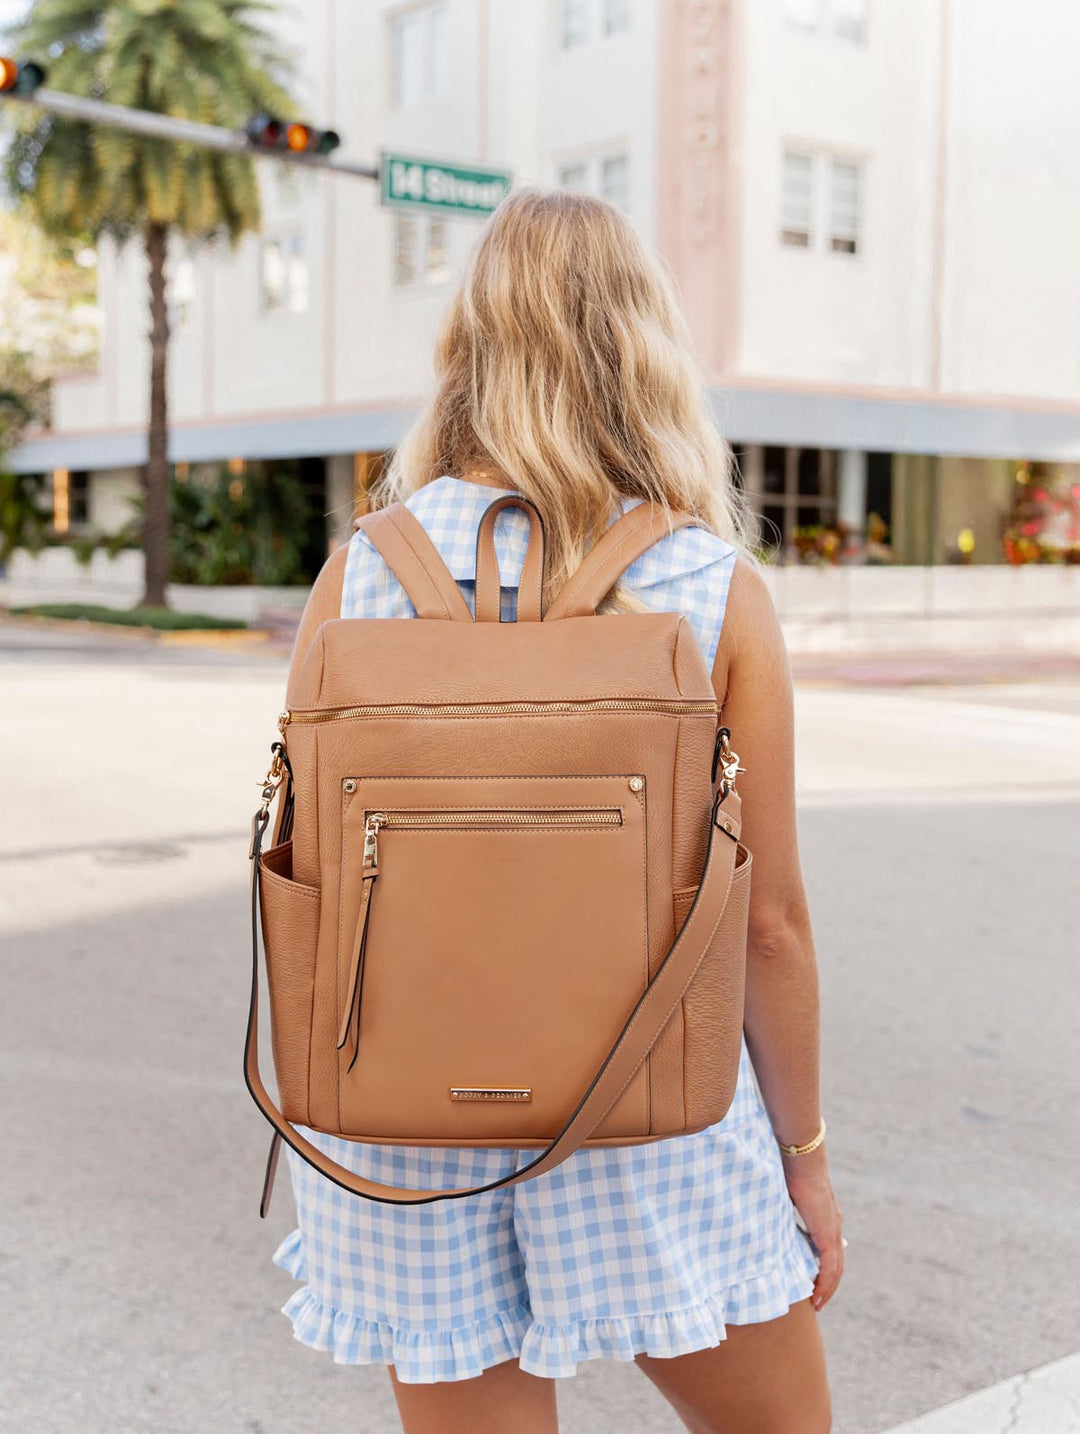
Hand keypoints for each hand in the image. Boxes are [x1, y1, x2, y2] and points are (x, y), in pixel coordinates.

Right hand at [782, 1146, 843, 1310]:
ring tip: (817, 1305)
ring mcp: (832, 1230)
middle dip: (826, 1285)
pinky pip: (830, 1267)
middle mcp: (833, 1225)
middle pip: (835, 1264)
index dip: (822, 1267)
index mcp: (825, 1216)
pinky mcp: (828, 1233)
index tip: (810, 1280)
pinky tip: (817, 1296)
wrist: (801, 1158)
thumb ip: (782, 1208)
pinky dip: (825, 1284)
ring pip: (835, 1270)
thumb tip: (764, 1212)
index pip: (828, 1248)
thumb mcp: (785, 1194)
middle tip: (815, 1301)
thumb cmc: (789, 1168)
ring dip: (826, 1289)